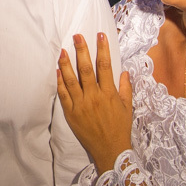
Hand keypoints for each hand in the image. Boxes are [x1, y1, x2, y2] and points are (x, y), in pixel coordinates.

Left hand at [57, 32, 133, 173]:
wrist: (110, 150)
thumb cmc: (120, 128)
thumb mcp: (127, 108)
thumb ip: (125, 89)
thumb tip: (124, 72)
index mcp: (109, 93)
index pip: (105, 66)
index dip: (102, 49)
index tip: (100, 35)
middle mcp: (94, 97)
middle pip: (86, 69)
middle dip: (81, 50)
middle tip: (76, 36)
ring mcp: (81, 105)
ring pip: (71, 80)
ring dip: (66, 63)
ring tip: (63, 50)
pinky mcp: (71, 113)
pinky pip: (64, 95)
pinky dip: (60, 82)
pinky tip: (57, 71)